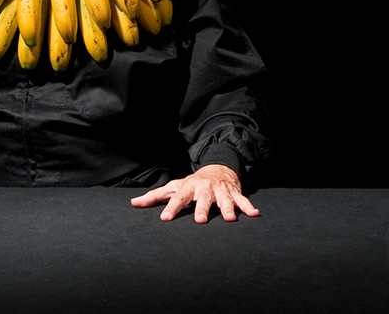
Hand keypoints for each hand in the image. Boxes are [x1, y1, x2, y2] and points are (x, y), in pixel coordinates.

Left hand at [130, 164, 257, 222]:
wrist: (218, 168)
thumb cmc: (193, 182)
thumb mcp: (175, 186)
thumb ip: (155, 196)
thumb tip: (133, 203)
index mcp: (189, 187)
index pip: (178, 198)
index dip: (171, 208)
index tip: (165, 219)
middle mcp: (205, 188)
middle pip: (203, 199)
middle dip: (202, 209)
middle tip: (200, 221)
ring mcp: (221, 190)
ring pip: (224, 200)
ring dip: (228, 208)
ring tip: (230, 219)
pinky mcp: (234, 193)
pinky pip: (242, 200)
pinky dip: (248, 206)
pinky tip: (255, 214)